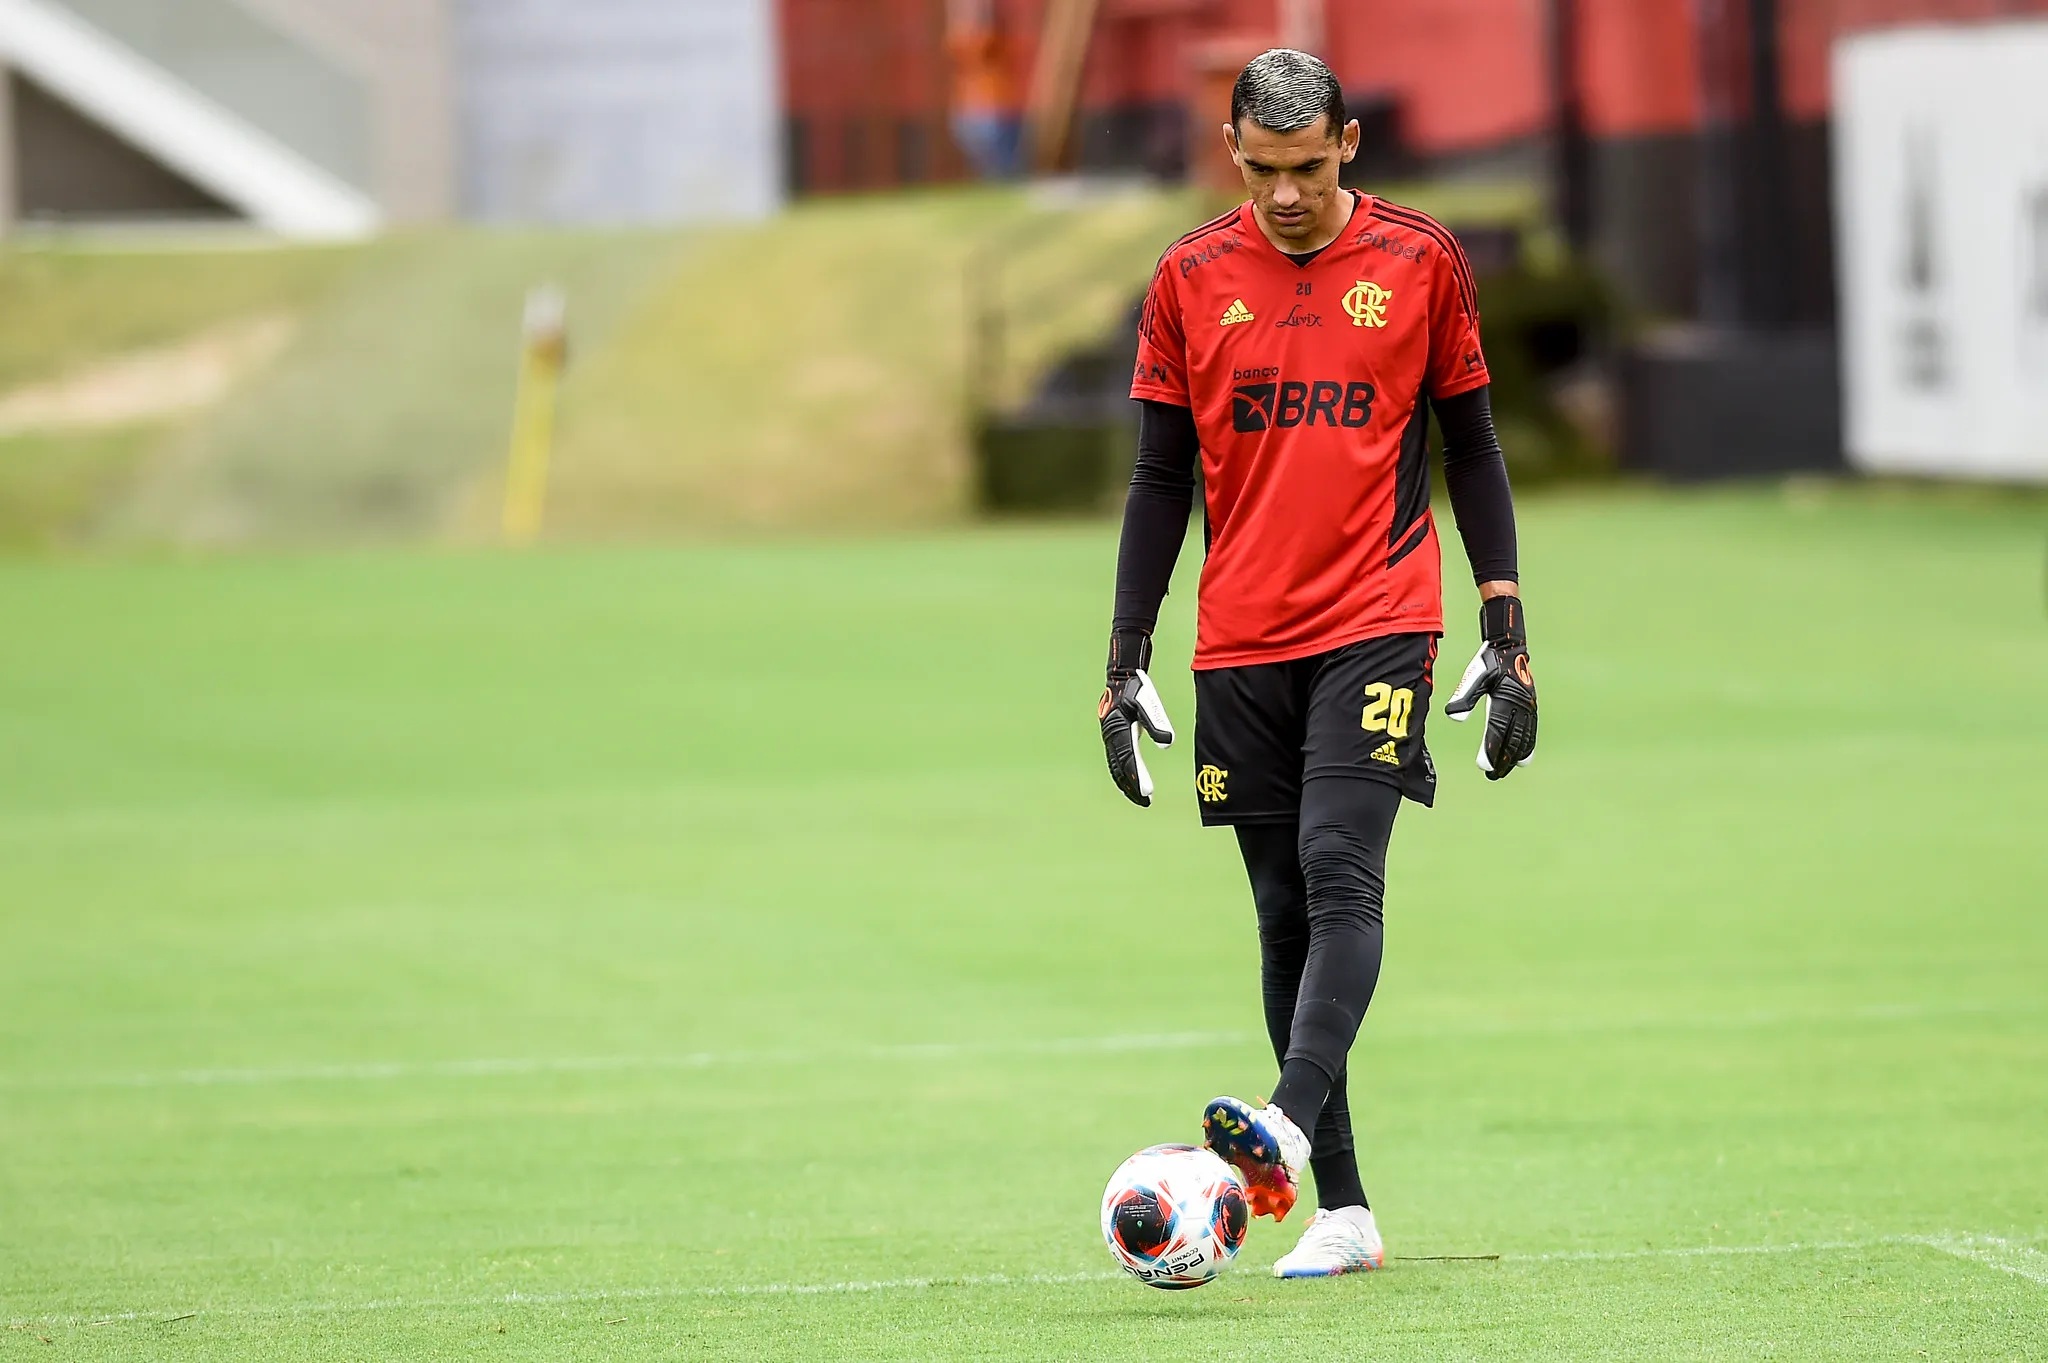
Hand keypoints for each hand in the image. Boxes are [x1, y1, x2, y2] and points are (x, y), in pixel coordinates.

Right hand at [1099, 627, 1174, 806]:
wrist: (1120, 678)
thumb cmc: (1136, 689)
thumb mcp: (1148, 702)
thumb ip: (1156, 722)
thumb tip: (1167, 742)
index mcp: (1119, 729)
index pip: (1129, 759)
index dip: (1137, 777)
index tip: (1146, 792)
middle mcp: (1111, 737)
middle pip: (1120, 768)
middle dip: (1131, 786)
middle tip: (1145, 803)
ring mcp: (1110, 738)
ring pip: (1115, 767)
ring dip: (1126, 783)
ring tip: (1139, 798)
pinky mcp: (1112, 738)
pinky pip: (1115, 761)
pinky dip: (1122, 774)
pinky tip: (1130, 782)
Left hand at [1443, 596, 1536, 779]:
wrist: (1509, 647)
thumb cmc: (1489, 661)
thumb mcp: (1474, 675)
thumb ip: (1465, 696)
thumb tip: (1454, 717)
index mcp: (1505, 699)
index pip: (1497, 731)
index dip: (1491, 750)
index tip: (1485, 767)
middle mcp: (1520, 706)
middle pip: (1512, 739)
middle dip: (1503, 759)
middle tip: (1493, 775)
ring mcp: (1528, 707)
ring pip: (1524, 737)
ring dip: (1515, 756)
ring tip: (1506, 770)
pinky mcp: (1531, 706)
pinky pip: (1531, 731)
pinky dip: (1528, 746)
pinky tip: (1523, 757)